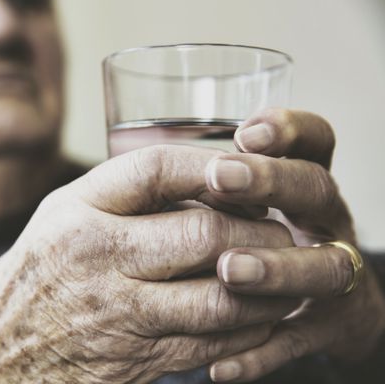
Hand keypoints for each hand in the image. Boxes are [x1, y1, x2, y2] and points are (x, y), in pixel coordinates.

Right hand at [0, 145, 298, 382]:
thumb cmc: (37, 271)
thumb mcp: (62, 214)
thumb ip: (121, 192)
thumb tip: (201, 175)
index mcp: (77, 214)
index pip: (155, 170)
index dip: (210, 164)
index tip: (244, 166)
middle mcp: (98, 260)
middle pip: (202, 233)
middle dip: (256, 227)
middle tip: (278, 224)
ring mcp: (120, 315)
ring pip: (221, 296)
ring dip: (266, 283)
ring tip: (281, 268)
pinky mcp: (137, 360)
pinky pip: (212, 344)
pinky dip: (249, 327)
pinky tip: (261, 312)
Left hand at [203, 109, 384, 381]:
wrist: (321, 301)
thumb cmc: (261, 236)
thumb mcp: (250, 202)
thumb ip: (219, 180)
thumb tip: (158, 158)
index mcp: (302, 184)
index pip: (313, 141)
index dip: (289, 129)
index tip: (246, 131)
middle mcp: (325, 223)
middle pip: (317, 189)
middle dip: (272, 181)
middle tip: (222, 176)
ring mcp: (332, 274)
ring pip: (325, 268)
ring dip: (277, 268)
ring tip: (230, 270)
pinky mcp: (327, 327)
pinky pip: (299, 340)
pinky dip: (261, 352)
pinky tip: (219, 366)